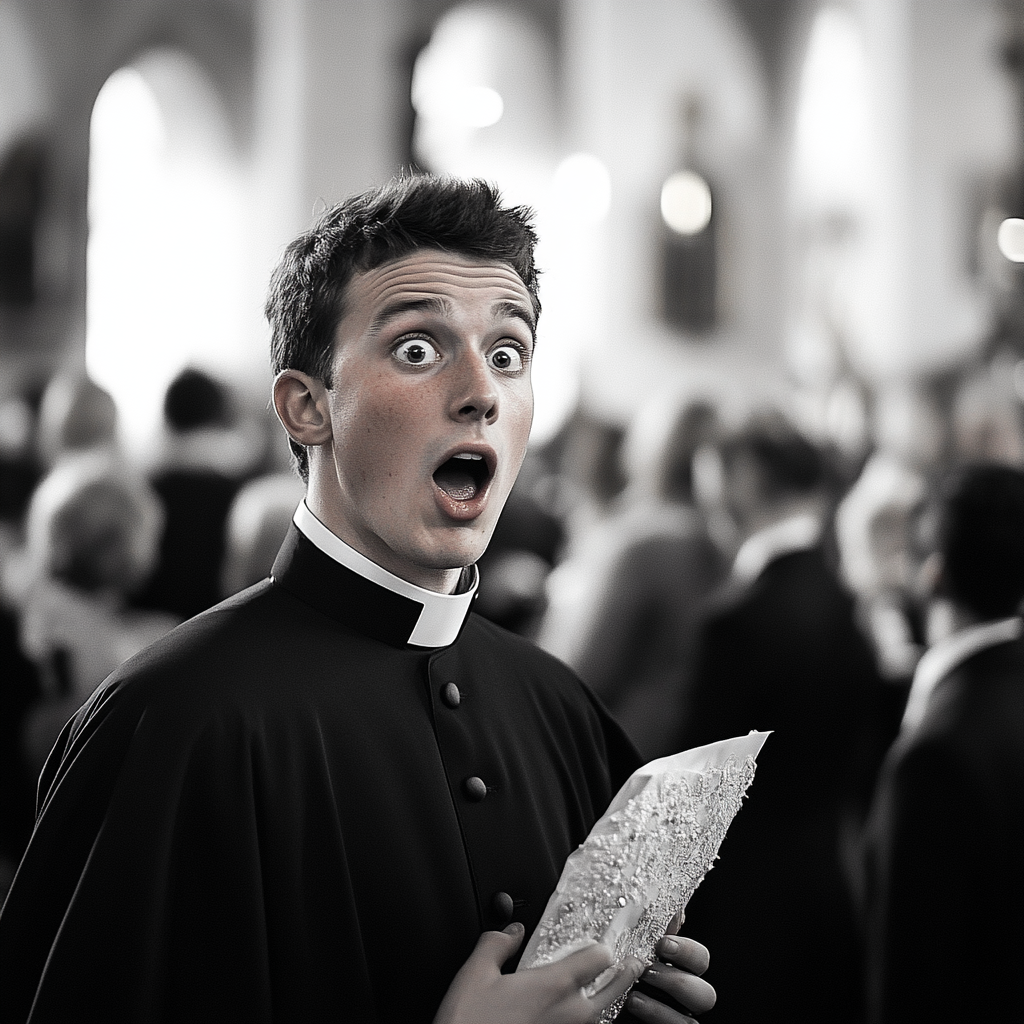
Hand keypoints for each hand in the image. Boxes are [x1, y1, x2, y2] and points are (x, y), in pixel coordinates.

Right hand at [434, 922, 643, 1023]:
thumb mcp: (474, 976)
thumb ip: (495, 944)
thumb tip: (509, 932)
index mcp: (555, 986)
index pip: (599, 957)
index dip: (603, 945)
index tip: (606, 940)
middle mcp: (571, 1014)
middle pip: (617, 989)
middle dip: (626, 974)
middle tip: (633, 964)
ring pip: (602, 1016)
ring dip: (607, 1002)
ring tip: (608, 991)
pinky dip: (586, 1022)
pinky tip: (574, 1018)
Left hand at [620, 913, 715, 1023]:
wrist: (591, 1003)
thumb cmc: (610, 971)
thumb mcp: (627, 946)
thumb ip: (652, 928)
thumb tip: (673, 908)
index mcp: (676, 970)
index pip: (700, 960)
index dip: (688, 952)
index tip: (663, 943)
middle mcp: (680, 997)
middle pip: (705, 993)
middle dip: (678, 981)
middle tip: (648, 970)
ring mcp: (673, 1018)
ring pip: (691, 1018)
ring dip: (662, 1008)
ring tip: (635, 990)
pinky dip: (658, 1015)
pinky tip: (633, 1002)